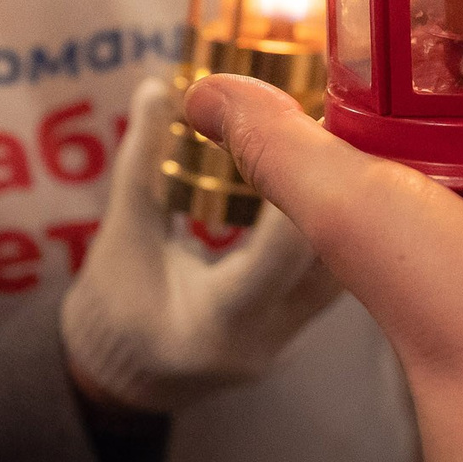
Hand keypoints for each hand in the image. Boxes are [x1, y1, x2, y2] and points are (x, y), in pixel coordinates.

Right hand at [59, 77, 339, 412]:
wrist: (122, 373)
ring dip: (349, 201)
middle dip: (338, 182)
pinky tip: (343, 172)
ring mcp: (294, 338)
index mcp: (215, 325)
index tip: (314, 120)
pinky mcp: (306, 324)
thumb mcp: (121, 235)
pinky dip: (342, 220)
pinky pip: (340, 268)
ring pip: (347, 265)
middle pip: (327, 255)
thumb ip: (141, 163)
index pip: (277, 254)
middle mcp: (267, 340)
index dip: (303, 185)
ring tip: (346, 133)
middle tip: (342, 114)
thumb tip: (157, 87)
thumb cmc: (113, 308)